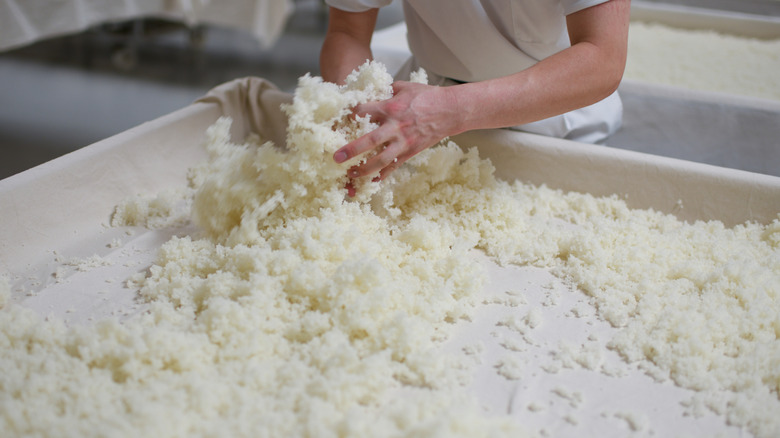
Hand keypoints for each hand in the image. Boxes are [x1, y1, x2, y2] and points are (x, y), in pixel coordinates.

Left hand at [333, 81, 459, 180]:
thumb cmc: (427, 96)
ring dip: (364, 169)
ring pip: (381, 159)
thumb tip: (371, 91)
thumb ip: (385, 91)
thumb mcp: (404, 87)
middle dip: (351, 150)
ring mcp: (403, 141)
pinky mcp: (410, 151)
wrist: (450, 110)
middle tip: (336, 158)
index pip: (363, 111)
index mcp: (391, 107)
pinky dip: (383, 175)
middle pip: (369, 141)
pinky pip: (394, 166)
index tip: (340, 120)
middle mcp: (395, 126)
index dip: (350, 115)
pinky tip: (372, 181)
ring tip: (350, 173)